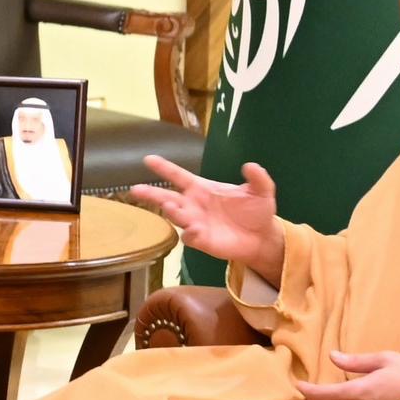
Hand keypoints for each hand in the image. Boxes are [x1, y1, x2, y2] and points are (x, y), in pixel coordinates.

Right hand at [131, 157, 281, 274]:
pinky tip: (194, 229)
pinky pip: (190, 237)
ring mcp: (195, 223)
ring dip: (171, 212)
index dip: (164, 168)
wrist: (263, 237)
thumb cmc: (257, 211)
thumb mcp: (262, 191)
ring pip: (175, 216)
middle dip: (151, 193)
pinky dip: (190, 233)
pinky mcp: (202, 240)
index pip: (178, 176)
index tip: (148, 160)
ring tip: (170, 207)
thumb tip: (251, 165)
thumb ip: (258, 178)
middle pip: (166, 197)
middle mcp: (193, 205)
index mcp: (202, 188)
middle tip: (136, 189)